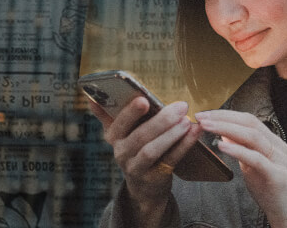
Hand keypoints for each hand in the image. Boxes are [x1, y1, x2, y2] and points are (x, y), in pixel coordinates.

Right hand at [89, 97, 201, 221]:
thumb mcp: (121, 134)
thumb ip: (109, 115)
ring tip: (187, 121)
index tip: (144, 99)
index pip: (119, 124)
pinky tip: (194, 132)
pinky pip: (170, 160)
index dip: (130, 113)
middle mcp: (121, 153)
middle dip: (161, 120)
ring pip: (152, 150)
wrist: (144, 186)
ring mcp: (137, 168)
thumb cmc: (135, 150)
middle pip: (140, 136)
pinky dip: (184, 145)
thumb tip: (91, 99)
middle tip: (181, 106)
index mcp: (114, 137)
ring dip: (172, 134)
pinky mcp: (155, 178)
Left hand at [195, 110, 286, 227]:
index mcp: (272, 141)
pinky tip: (221, 146)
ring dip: (226, 129)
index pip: (248, 119)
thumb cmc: (270, 191)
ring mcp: (279, 160)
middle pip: (250, 122)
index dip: (226, 114)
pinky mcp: (277, 176)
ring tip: (207, 127)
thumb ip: (242, 149)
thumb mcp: (252, 166)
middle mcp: (277, 146)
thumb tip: (225, 133)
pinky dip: (238, 150)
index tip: (205, 114)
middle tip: (201, 117)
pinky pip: (256, 159)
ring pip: (253, 136)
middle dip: (223, 117)